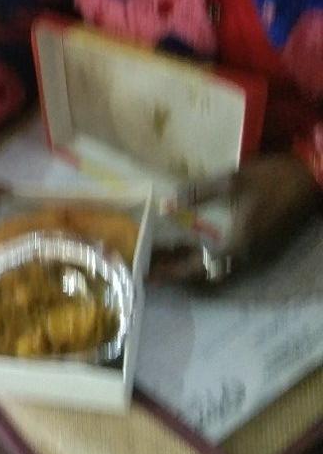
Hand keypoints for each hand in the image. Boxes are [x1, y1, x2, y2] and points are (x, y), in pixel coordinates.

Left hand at [151, 155, 319, 283]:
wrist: (314, 178)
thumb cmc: (273, 179)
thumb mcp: (233, 180)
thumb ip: (198, 193)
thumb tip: (166, 204)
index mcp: (236, 243)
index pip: (195, 267)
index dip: (170, 272)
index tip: (147, 275)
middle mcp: (244, 255)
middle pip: (201, 272)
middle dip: (174, 270)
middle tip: (148, 264)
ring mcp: (253, 252)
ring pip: (214, 267)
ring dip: (188, 264)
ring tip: (163, 255)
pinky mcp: (258, 245)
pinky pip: (225, 259)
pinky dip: (204, 257)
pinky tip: (190, 245)